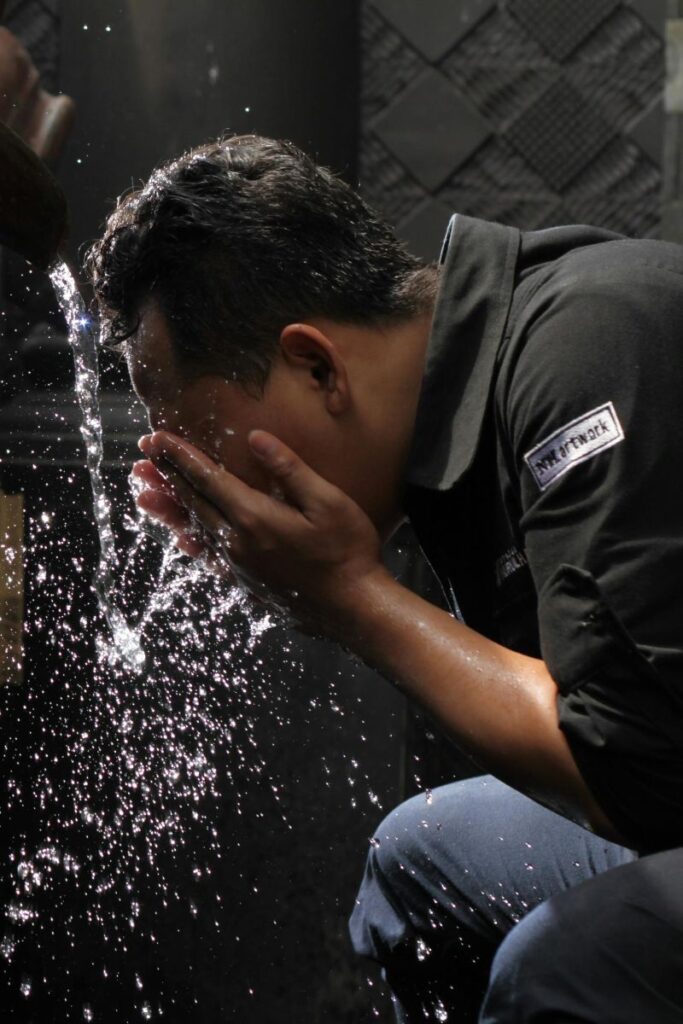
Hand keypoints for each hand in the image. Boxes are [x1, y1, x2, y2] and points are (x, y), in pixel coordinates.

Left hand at [136, 429, 389, 634]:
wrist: (354, 609)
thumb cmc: (348, 551)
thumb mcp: (328, 502)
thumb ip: (289, 468)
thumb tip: (255, 438)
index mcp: (254, 517)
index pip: (206, 478)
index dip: (179, 456)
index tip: (155, 438)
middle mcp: (237, 542)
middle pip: (191, 503)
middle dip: (165, 477)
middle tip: (140, 459)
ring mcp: (238, 565)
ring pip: (193, 530)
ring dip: (168, 509)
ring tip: (144, 495)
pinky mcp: (245, 582)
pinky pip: (209, 557)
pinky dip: (190, 541)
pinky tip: (182, 537)